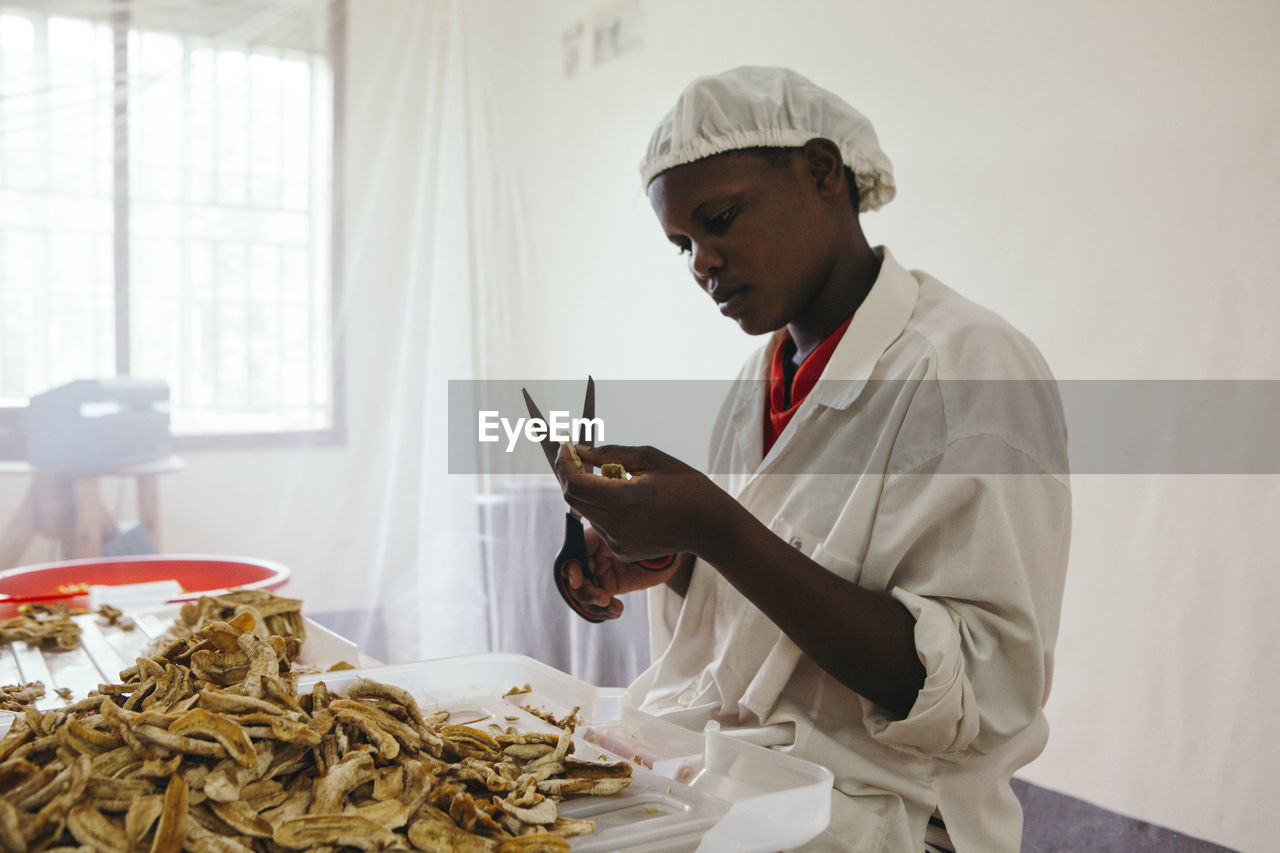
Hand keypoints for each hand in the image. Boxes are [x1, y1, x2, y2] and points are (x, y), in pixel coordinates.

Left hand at [554, 443, 733, 562]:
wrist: (710, 525)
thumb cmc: (685, 485)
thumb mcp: (650, 458)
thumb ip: (610, 454)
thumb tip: (580, 451)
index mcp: (623, 500)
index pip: (574, 483)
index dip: (564, 464)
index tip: (567, 448)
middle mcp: (616, 526)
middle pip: (572, 500)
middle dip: (571, 477)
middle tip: (579, 459)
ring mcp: (618, 543)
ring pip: (586, 513)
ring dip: (590, 494)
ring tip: (616, 480)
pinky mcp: (622, 553)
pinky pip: (601, 527)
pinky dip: (604, 511)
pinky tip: (628, 502)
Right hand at [562, 526, 684, 618]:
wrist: (674, 555)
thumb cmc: (659, 542)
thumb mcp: (642, 542)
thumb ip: (621, 543)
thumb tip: (602, 544)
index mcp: (596, 537)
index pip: (573, 551)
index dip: (570, 568)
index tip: (578, 581)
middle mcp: (593, 554)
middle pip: (572, 577)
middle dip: (585, 593)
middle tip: (603, 600)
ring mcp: (600, 571)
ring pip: (583, 593)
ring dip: (594, 606)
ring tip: (614, 609)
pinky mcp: (608, 586)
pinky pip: (596, 603)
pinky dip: (603, 611)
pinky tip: (617, 611)